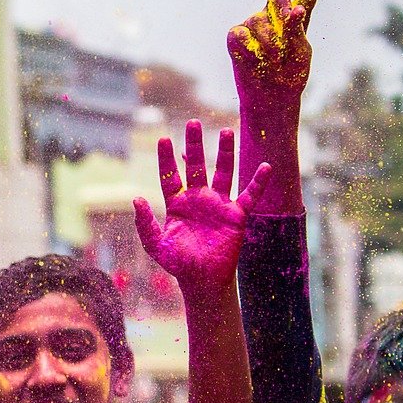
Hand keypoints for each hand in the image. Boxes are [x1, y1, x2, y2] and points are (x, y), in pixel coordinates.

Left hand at [133, 122, 269, 297]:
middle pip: (196, 165)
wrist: (202, 280)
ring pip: (223, 172)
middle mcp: (198, 199)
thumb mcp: (156, 244)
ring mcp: (218, 205)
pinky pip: (249, 195)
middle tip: (193, 122)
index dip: (167, 158)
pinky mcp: (237, 215)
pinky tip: (265, 166)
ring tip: (226, 131)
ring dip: (224, 153)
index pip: (171, 175)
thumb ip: (145, 223)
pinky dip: (258, 182)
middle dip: (194, 145)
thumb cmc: (178, 264)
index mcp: (177, 204)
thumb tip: (136, 199)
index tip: (163, 139)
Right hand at [228, 0, 323, 108]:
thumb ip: (297, 29)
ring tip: (271, 60)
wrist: (269, 98)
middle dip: (281, 1)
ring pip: (257, 19)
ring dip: (267, 41)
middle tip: (288, 15)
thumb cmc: (288, 76)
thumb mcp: (300, 53)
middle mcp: (273, 18)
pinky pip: (238, 33)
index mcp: (296, 21)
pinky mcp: (236, 37)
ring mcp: (253, 26)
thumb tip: (291, 9)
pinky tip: (252, 58)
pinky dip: (247, 46)